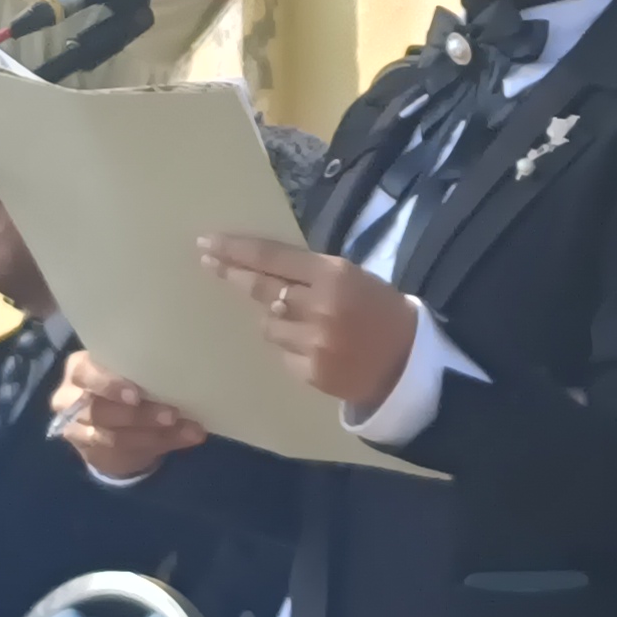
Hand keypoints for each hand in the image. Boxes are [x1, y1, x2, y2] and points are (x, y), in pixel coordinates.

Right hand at [54, 353, 207, 481]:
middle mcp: (70, 396)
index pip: (86, 372)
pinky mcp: (89, 449)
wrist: (106, 425)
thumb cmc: (123, 386)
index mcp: (80, 367)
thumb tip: (195, 375)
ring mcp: (76, 426)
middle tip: (172, 415)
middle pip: (99, 409)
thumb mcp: (132, 376)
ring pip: (111, 435)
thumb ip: (151, 376)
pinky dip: (157, 444)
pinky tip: (183, 438)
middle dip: (138, 415)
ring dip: (152, 433)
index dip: (110, 385)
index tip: (136, 395)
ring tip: (186, 429)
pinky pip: (122, 450)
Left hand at [200, 233, 418, 413]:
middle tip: (209, 263)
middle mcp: (319, 306)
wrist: (408, 365)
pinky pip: (282, 353)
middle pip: (259, 288)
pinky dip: (291, 347)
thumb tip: (261, 269)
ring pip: (268, 325)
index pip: (271, 258)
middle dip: (231, 273)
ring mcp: (313, 342)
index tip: (208, 243)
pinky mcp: (310, 373)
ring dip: (274, 319)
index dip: (236, 250)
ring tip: (303, 322)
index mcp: (333, 274)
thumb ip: (310, 274)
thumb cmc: (381, 311)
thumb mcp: (352, 277)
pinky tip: (315, 347)